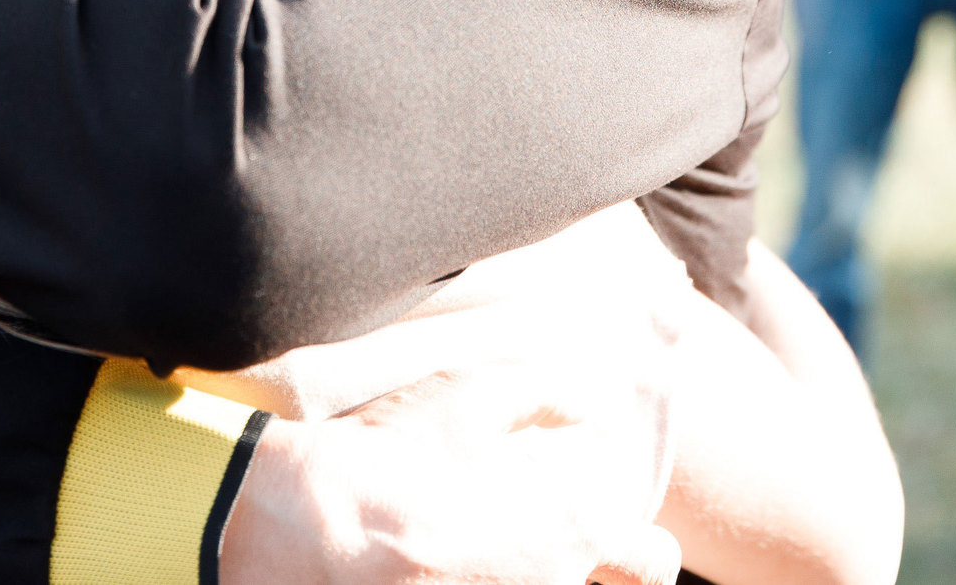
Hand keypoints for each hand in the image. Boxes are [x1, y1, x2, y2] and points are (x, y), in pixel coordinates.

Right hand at [222, 359, 683, 584]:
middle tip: (551, 551)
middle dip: (591, 572)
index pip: (651, 562)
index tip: (619, 541)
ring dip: (535, 578)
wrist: (304, 529)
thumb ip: (542, 390)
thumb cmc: (388, 458)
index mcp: (567, 530)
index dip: (642, 551)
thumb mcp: (466, 397)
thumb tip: (589, 400)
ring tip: (489, 555)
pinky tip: (451, 570)